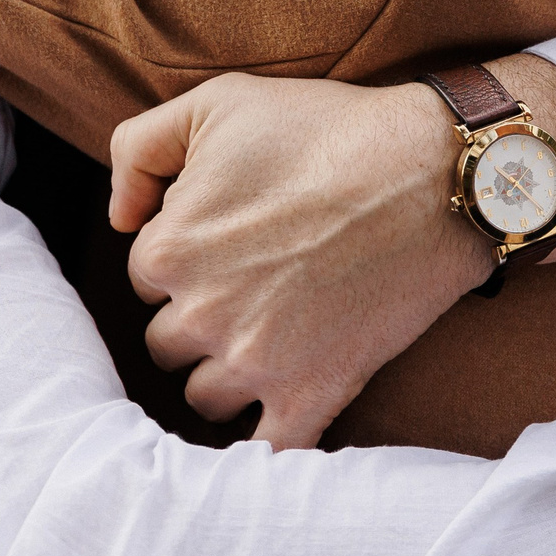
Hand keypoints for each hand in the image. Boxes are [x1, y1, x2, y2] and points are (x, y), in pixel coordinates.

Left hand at [109, 73, 496, 449]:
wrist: (436, 174)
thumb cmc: (329, 129)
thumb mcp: (217, 103)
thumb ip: (138, 148)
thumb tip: (119, 218)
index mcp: (168, 249)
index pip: (147, 277)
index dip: (189, 257)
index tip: (234, 241)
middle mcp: (200, 314)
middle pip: (169, 343)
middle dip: (202, 318)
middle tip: (258, 285)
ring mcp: (255, 363)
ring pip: (206, 397)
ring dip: (229, 375)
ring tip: (274, 337)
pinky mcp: (312, 395)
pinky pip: (269, 452)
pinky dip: (269, 447)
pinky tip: (280, 418)